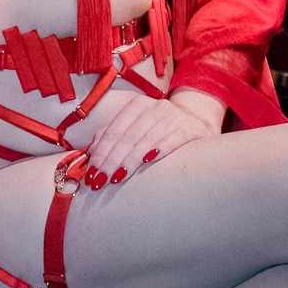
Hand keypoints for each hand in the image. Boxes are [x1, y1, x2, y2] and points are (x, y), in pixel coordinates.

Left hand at [82, 86, 222, 188]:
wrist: (196, 124)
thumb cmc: (159, 132)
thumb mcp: (136, 130)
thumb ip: (113, 138)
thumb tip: (92, 153)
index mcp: (136, 106)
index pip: (113, 131)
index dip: (101, 154)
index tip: (91, 175)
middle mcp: (153, 107)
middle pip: (127, 136)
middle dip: (111, 160)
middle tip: (100, 182)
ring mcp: (172, 116)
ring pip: (146, 138)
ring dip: (130, 159)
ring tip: (117, 177)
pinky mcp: (189, 127)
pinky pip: (172, 138)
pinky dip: (160, 148)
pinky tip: (148, 160)